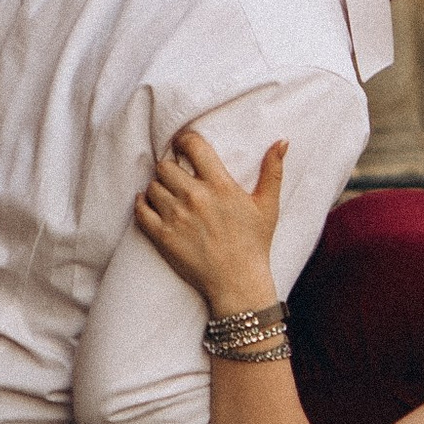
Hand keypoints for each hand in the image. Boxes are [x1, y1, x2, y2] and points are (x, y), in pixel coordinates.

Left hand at [136, 127, 286, 317]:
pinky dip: (142, 204)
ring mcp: (175, 216)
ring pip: (152, 186)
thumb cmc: (255, 243)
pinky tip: (151, 204)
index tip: (184, 147)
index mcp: (220, 185)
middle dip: (171, 168)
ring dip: (158, 187)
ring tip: (169, 194)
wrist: (238, 282)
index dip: (184, 141)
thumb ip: (273, 170)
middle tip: (178, 176)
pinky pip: (140, 209)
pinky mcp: (162, 235)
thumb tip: (282, 141)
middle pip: (165, 165)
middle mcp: (195, 197)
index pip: (192, 146)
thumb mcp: (268, 205)